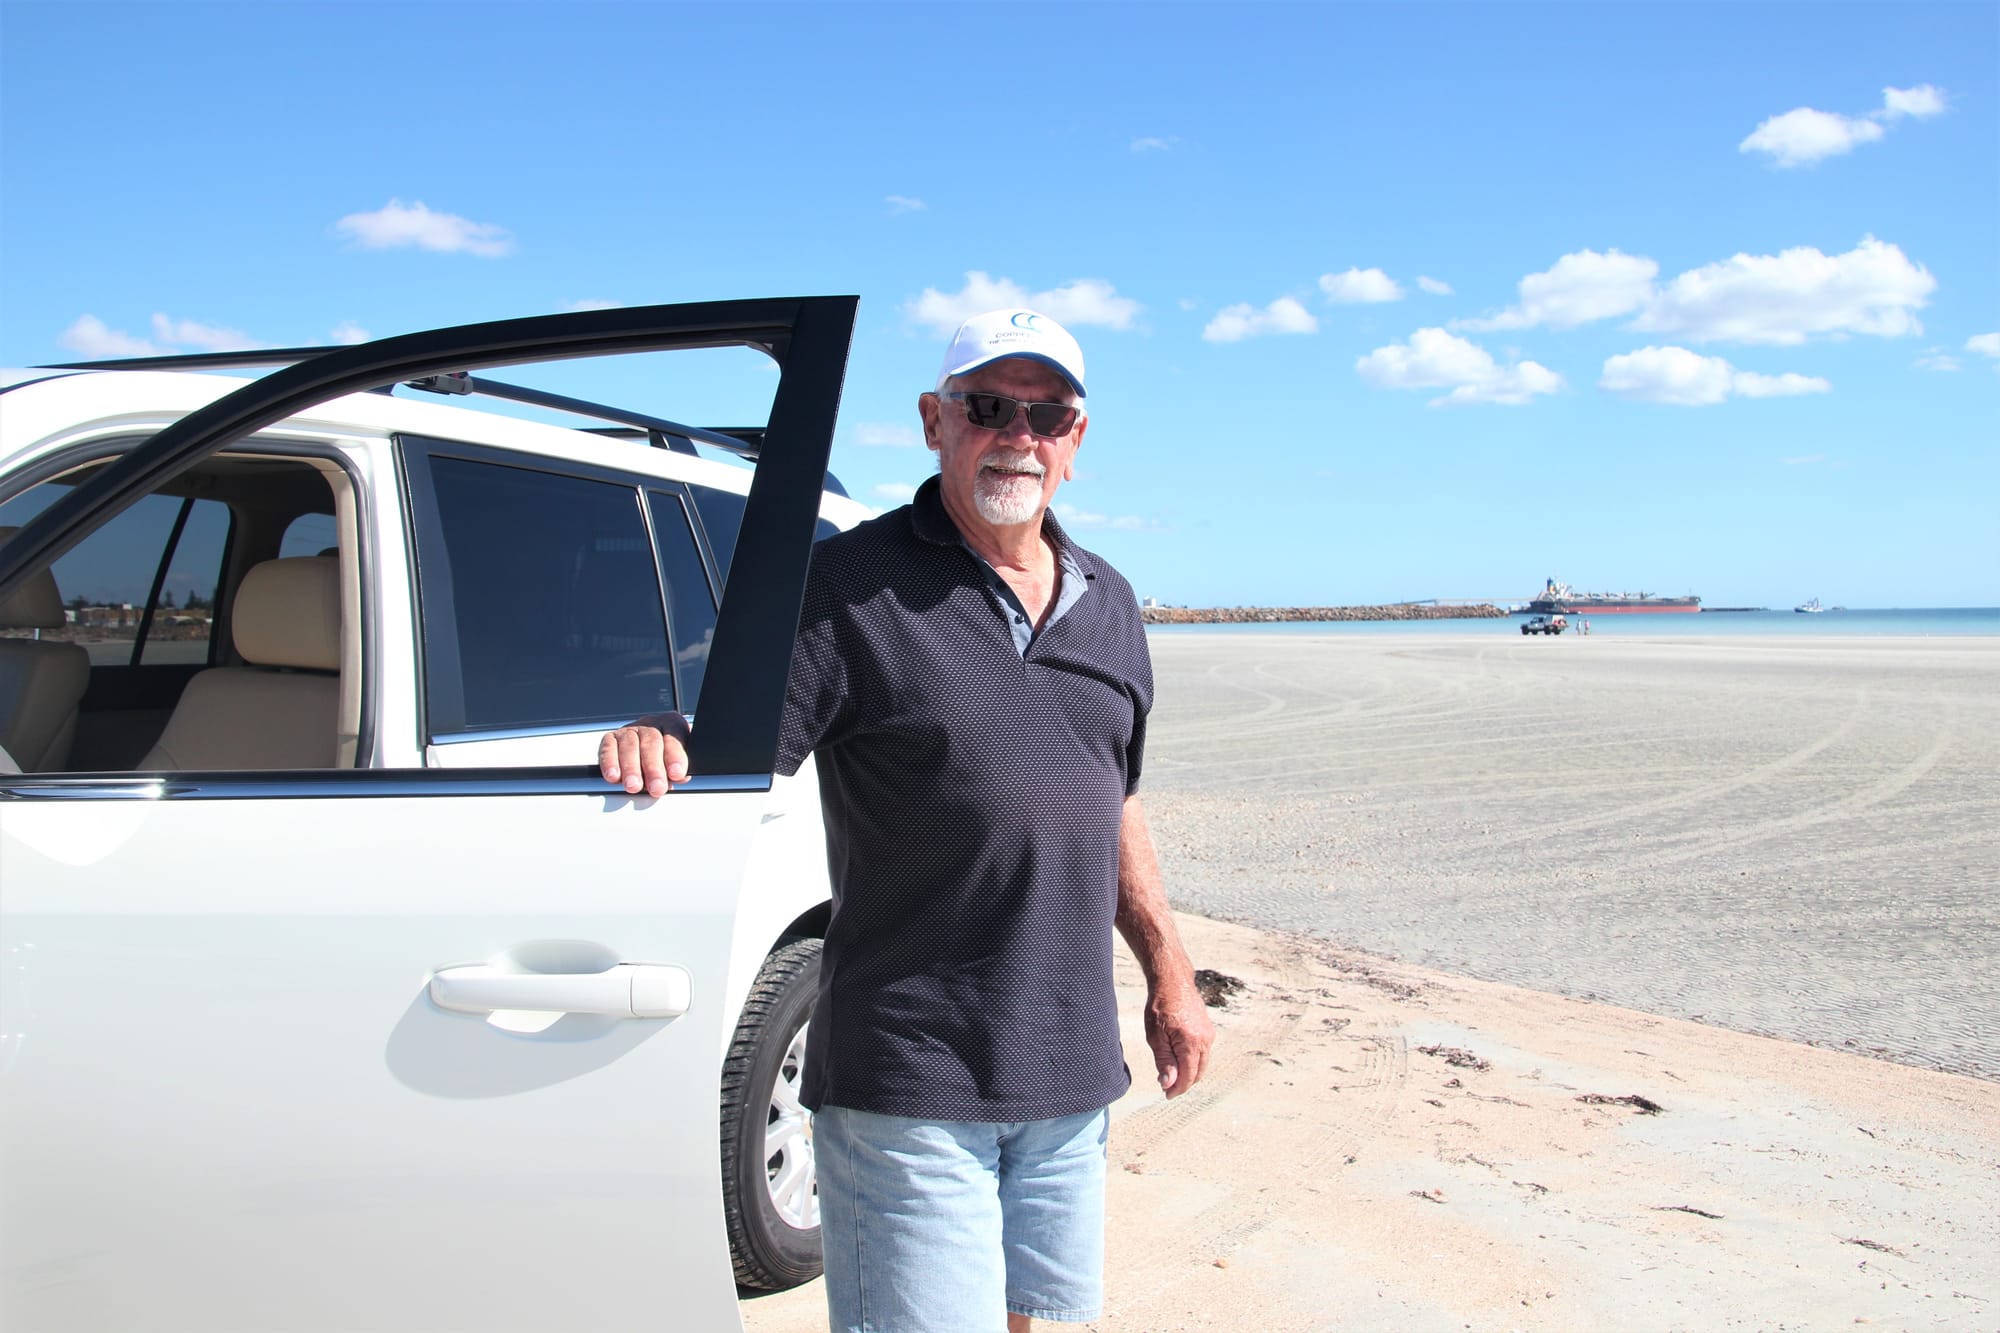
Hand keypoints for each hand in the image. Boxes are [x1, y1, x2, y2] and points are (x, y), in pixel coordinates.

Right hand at [597, 713, 690, 796]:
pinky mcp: (610, 739)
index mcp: (671, 724)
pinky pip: (608, 749)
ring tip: (634, 786)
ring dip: (631, 769)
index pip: (674, 738)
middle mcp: (650, 725)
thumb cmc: (665, 756)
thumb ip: (679, 768)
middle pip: (651, 743)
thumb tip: (680, 777)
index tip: (676, 774)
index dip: (675, 756)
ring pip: (629, 747)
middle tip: (656, 787)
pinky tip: (614, 777)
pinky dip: (609, 763)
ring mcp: (629, 731)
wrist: (646, 747)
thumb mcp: (678, 759)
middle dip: (653, 768)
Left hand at [1144, 982, 1215, 1097]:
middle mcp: (1205, 1041)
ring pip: (1202, 1064)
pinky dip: (1192, 1061)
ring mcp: (1209, 1035)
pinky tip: (1178, 1058)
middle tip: (1166, 1086)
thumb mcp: (1155, 1036)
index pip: (1188, 1076)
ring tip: (1170, 1072)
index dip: (1177, 1089)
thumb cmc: (1160, 1007)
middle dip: (1183, 1083)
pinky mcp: (1209, 1031)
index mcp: (1191, 1043)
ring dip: (1188, 1072)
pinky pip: (1203, 1053)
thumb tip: (1169, 1084)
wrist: (1173, 982)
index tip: (1166, 1095)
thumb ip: (1164, 1062)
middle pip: (1198, 1073)